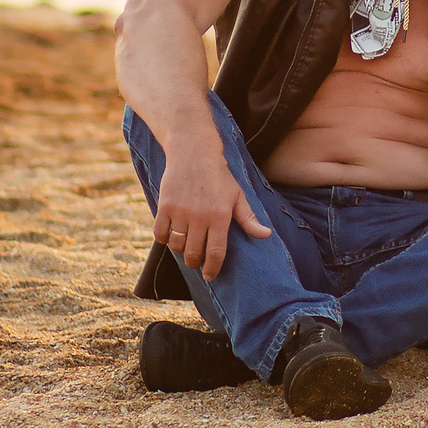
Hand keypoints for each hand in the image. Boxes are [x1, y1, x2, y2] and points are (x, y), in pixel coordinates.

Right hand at [151, 150, 270, 281]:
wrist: (194, 152)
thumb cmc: (220, 175)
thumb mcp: (238, 195)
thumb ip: (249, 218)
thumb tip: (266, 235)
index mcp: (220, 216)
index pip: (216, 252)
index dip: (213, 269)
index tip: (210, 276)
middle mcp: (200, 216)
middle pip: (194, 254)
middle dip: (195, 263)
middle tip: (197, 261)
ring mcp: (181, 212)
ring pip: (177, 246)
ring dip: (181, 250)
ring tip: (186, 245)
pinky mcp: (165, 206)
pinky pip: (160, 234)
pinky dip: (164, 239)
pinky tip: (171, 235)